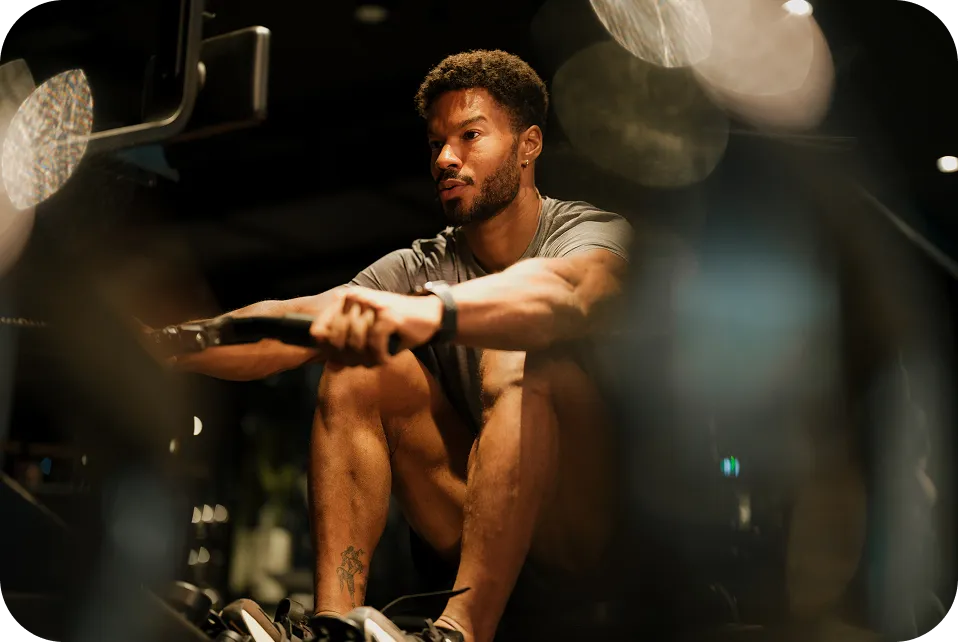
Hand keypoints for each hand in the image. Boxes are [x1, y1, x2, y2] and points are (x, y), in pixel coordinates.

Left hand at [309, 287, 442, 366]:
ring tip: (376, 361)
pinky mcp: (387, 315)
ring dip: (366, 359)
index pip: (318, 330)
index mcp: (345, 300)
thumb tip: (332, 365)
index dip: (327, 351)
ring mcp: (371, 305)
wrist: (430, 314)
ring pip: (354, 344)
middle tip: (363, 363)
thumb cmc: (397, 326)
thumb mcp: (368, 333)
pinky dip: (380, 357)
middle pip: (335, 340)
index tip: (342, 361)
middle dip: (348, 358)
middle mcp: (354, 298)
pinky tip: (386, 359)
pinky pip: (374, 344)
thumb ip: (348, 345)